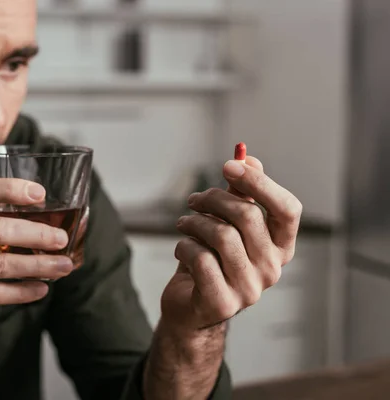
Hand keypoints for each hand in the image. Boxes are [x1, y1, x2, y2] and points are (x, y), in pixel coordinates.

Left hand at [161, 156, 302, 330]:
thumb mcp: (229, 225)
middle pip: (247, 216)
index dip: (259, 182)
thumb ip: (241, 194)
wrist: (192, 308)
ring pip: (221, 235)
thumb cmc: (212, 260)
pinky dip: (185, 246)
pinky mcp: (222, 302)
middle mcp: (272, 269)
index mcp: (281, 246)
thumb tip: (247, 157)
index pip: (288, 209)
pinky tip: (182, 249)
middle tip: (193, 200)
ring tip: (183, 223)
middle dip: (213, 198)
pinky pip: (200, 259)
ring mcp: (250, 289)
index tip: (228, 165)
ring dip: (194, 222)